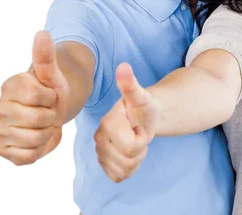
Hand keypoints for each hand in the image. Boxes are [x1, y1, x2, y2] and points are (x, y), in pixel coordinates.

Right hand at [0, 31, 69, 164]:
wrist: (49, 111)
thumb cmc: (51, 91)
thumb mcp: (53, 74)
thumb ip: (46, 56)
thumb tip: (42, 33)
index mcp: (9, 86)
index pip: (41, 97)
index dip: (53, 99)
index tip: (49, 96)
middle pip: (39, 120)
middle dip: (51, 117)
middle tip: (47, 112)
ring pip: (35, 139)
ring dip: (47, 134)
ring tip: (43, 125)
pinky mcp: (2, 150)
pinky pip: (27, 156)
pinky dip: (39, 149)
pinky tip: (37, 139)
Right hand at [94, 63, 159, 181]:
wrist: (142, 117)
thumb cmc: (143, 106)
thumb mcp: (142, 96)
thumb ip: (130, 84)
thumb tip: (123, 66)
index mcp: (106, 123)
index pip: (131, 146)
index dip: (141, 138)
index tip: (138, 126)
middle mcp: (98, 138)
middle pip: (127, 160)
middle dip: (139, 149)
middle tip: (138, 133)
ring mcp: (99, 152)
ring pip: (123, 170)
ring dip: (136, 158)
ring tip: (135, 140)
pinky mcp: (103, 164)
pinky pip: (119, 176)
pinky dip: (129, 167)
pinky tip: (130, 152)